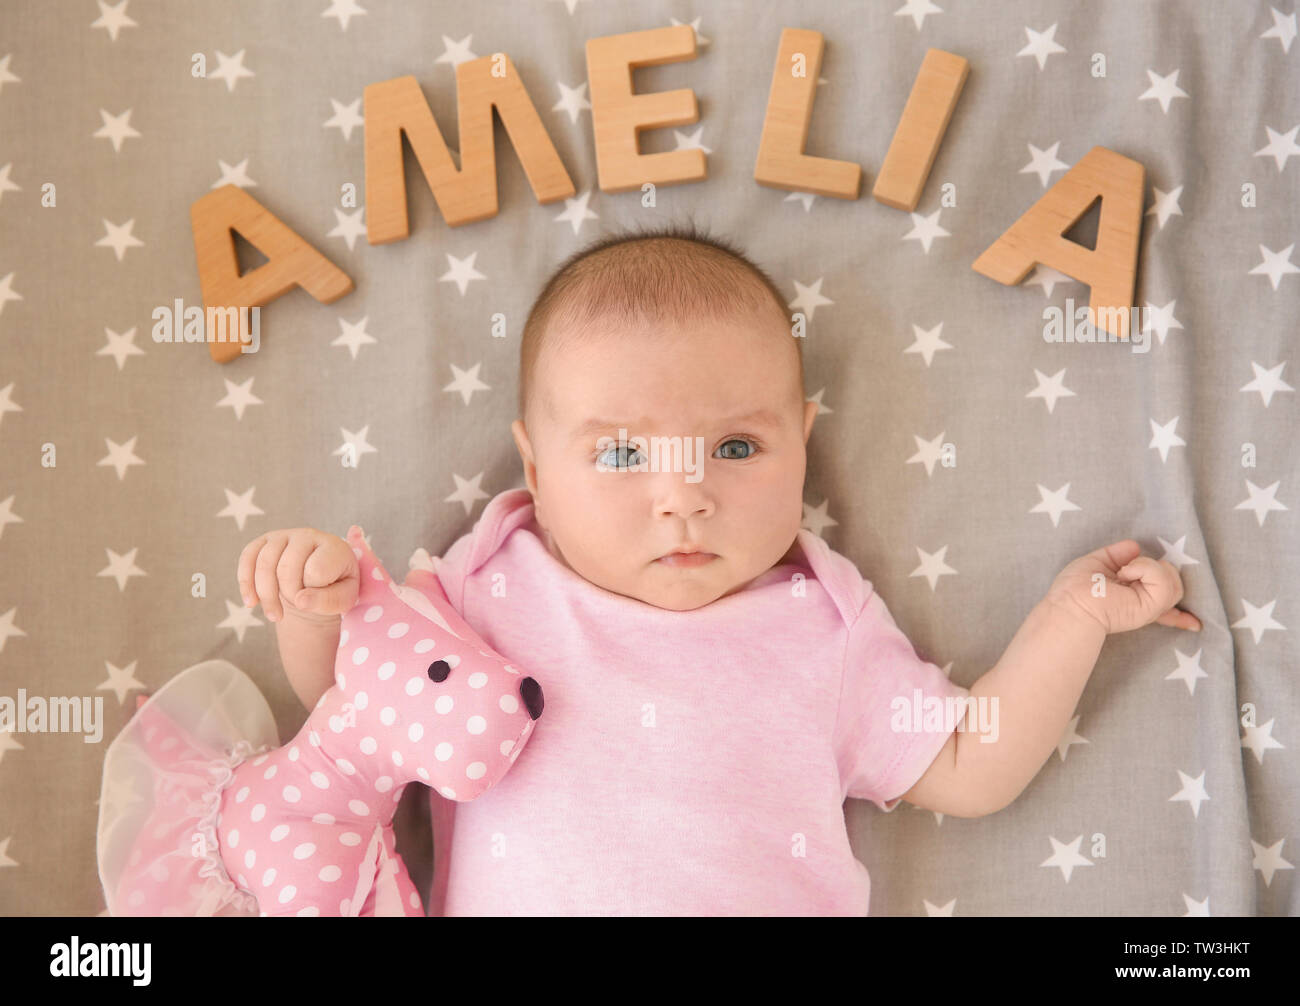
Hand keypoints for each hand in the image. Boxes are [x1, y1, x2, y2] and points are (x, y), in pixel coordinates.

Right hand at [237, 528, 358, 622]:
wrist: (318, 580)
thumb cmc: (334, 588)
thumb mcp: (343, 599)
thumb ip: (328, 600)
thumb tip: (300, 601)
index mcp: (333, 547)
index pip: (316, 571)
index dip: (313, 593)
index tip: (317, 601)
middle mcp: (308, 535)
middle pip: (287, 568)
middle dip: (289, 595)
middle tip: (297, 607)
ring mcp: (283, 535)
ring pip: (264, 564)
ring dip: (267, 595)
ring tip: (275, 616)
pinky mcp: (263, 541)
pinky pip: (247, 558)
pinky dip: (246, 583)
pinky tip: (251, 603)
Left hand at [1046, 539, 1201, 634]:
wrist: (1071, 603)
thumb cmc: (1075, 587)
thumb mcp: (1097, 562)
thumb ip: (1117, 554)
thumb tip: (1135, 546)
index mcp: (1134, 597)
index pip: (1163, 604)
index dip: (1179, 615)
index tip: (1194, 624)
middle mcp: (1145, 603)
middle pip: (1174, 583)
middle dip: (1155, 566)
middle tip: (1126, 570)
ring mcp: (1150, 605)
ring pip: (1173, 578)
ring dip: (1147, 566)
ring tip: (1124, 573)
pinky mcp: (1151, 606)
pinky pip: (1164, 580)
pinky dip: (1146, 568)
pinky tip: (1126, 574)